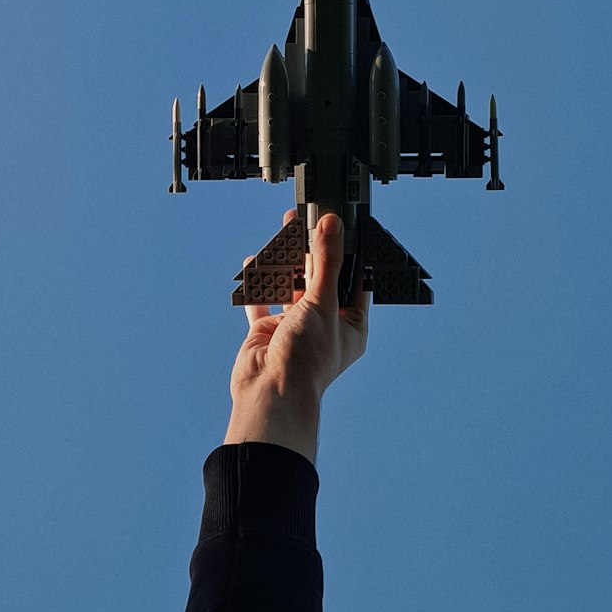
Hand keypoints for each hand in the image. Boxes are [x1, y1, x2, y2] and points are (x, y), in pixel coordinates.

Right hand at [224, 210, 369, 461]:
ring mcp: (295, 327)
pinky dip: (261, 282)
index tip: (346, 225)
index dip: (351, 252)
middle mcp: (324, 325)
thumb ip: (326, 262)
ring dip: (289, 261)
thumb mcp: (323, 302)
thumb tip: (332, 225)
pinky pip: (263, 300)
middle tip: (311, 218)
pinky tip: (257, 261)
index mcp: (350, 324)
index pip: (355, 280)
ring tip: (286, 229)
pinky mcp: (268, 330)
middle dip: (315, 250)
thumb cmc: (307, 358)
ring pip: (293, 285)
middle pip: (321, 278)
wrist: (270, 393)